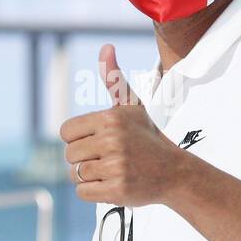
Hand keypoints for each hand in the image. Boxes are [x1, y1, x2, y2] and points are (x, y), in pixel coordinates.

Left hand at [59, 44, 184, 206]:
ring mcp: (116, 166)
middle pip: (69, 155)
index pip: (66, 132)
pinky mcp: (118, 189)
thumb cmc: (147, 137)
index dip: (78, 138)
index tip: (98, 141)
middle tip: (108, 158)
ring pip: (75, 174)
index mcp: (110, 118)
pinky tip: (112, 183)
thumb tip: (106, 47)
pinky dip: (93, 191)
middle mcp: (112, 140)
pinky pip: (83, 192)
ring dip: (89, 176)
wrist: (174, 172)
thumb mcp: (131, 106)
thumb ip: (113, 79)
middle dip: (84, 159)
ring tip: (111, 170)